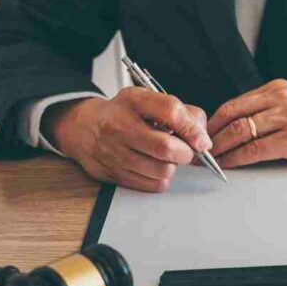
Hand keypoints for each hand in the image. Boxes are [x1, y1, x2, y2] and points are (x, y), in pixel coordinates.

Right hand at [42, 87, 211, 191]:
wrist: (84, 128)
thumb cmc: (124, 114)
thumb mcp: (148, 100)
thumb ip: (180, 112)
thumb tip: (202, 134)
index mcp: (133, 101)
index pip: (170, 111)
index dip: (192, 128)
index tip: (202, 140)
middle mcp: (120, 126)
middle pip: (166, 147)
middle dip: (186, 153)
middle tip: (186, 151)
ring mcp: (115, 152)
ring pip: (162, 170)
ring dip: (173, 166)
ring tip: (166, 157)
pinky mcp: (114, 174)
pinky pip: (153, 184)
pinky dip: (161, 178)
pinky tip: (154, 166)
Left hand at [207, 80, 286, 167]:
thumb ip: (274, 110)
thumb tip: (245, 129)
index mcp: (278, 89)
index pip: (234, 104)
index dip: (214, 122)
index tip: (203, 135)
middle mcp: (280, 99)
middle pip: (232, 117)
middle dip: (211, 136)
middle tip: (198, 150)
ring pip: (241, 132)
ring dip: (221, 149)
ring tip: (209, 161)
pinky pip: (257, 149)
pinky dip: (238, 159)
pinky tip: (230, 165)